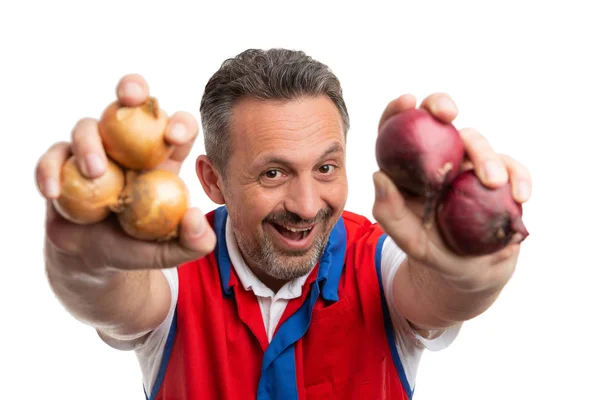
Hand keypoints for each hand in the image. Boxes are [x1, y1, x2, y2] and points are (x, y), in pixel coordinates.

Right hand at [35, 74, 215, 272]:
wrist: (93, 260)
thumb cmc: (136, 247)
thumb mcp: (168, 251)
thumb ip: (191, 242)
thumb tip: (196, 217)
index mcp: (161, 158)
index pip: (176, 128)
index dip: (179, 123)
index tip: (172, 138)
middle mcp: (128, 145)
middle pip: (131, 102)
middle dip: (132, 87)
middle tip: (129, 98)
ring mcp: (93, 150)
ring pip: (87, 126)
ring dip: (90, 143)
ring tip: (95, 173)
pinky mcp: (62, 163)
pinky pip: (53, 156)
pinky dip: (50, 170)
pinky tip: (53, 192)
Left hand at [372, 93, 531, 289]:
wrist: (469, 269)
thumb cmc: (433, 250)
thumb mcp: (408, 240)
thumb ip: (389, 213)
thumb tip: (378, 175)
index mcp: (411, 169)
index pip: (398, 132)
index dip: (399, 111)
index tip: (406, 102)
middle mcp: (441, 159)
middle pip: (439, 121)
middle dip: (441, 106)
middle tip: (447, 114)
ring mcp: (471, 166)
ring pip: (477, 142)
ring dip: (485, 156)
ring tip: (492, 181)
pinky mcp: (500, 179)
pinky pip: (512, 168)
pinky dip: (518, 177)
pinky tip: (519, 195)